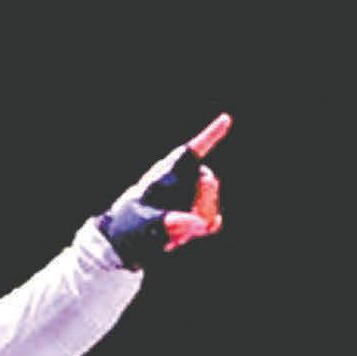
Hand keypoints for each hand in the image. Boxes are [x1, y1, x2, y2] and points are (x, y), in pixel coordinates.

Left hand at [95, 113, 228, 269]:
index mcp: (169, 170)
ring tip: (168, 229)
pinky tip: (179, 235)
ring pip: (210, 208)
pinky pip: (212, 221)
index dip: (210, 135)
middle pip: (209, 183)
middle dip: (198, 203)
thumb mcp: (145, 224)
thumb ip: (169, 223)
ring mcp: (194, 194)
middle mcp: (185, 177)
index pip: (193, 150)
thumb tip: (198, 223)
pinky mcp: (200, 211)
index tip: (225, 119)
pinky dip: (200, 229)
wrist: (131, 236)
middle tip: (173, 221)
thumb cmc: (132, 223)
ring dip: (193, 223)